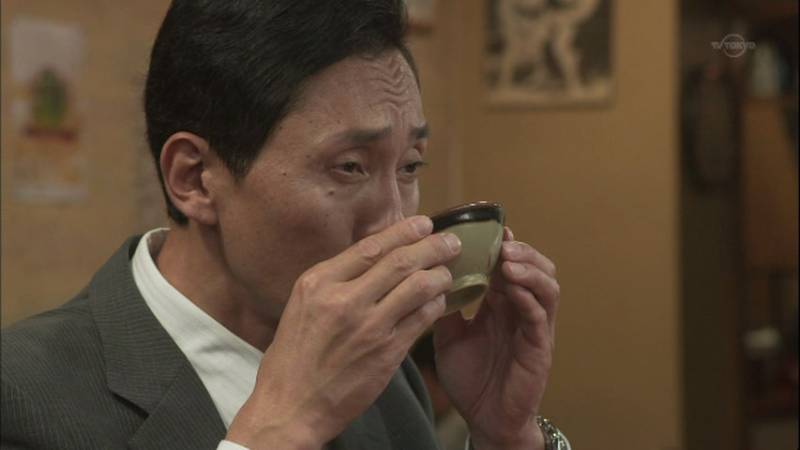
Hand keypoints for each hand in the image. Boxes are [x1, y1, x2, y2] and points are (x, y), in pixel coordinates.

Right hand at [226, 216, 459, 449]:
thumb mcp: (303, 306)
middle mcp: (343, 300)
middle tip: (450, 241)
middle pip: (399, 261)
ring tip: (448, 271)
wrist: (290, 406)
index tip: (423, 224)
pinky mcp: (386, 353)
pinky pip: (421, 320)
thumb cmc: (294, 356)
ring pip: (417, 287)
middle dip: (431, 247)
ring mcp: (367, 327)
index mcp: (318, 283)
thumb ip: (335, 281)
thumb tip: (375, 256)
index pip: (369, 247)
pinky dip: (435, 305)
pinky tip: (440, 301)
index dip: (402, 232)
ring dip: (439, 275)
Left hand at [433, 227, 558, 449]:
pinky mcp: (539, 346)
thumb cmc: (470, 377)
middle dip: (519, 248)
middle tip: (501, 240)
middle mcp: (519, 309)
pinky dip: (529, 295)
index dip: (499, 243)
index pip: (505, 263)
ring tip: (508, 258)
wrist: (484, 419)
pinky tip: (512, 286)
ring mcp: (533, 326)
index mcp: (499, 303)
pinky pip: (539, 314)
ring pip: (545, 285)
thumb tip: (428, 274)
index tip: (485, 224)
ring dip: (529, 267)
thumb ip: (445, 307)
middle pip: (532, 266)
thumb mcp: (448, 335)